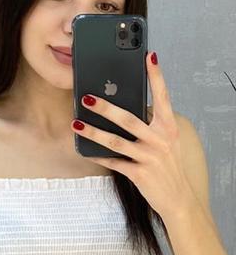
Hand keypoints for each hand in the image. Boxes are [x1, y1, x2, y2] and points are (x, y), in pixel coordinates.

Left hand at [72, 50, 194, 219]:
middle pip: (129, 119)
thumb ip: (152, 126)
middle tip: (87, 98)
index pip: (163, 96)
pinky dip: (98, 156)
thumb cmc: (168, 166)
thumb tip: (126, 111)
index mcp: (168, 127)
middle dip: (106, 108)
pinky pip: (114, 162)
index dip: (156, 76)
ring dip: (93, 132)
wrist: (178, 198)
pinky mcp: (139, 174)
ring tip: (76, 123)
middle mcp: (160, 139)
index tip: (149, 56)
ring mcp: (149, 157)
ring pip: (116, 141)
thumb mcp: (167, 142)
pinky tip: (84, 149)